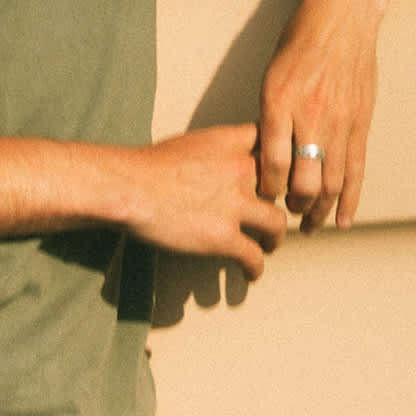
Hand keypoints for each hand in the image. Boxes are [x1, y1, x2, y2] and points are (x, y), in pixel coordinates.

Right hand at [130, 125, 286, 280]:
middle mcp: (242, 170)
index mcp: (232, 142)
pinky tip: (251, 273)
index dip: (279, 158)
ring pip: (276, 223)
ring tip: (270, 244)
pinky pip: (253, 256)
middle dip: (282, 199)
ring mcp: (235, 205)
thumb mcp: (190, 142)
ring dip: (275, 237)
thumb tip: (210, 166)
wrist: (133, 188)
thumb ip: (212, 151)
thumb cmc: (148, 166)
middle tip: (275, 210)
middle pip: (280, 184)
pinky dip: (255, 267)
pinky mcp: (224, 238)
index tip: (278, 171)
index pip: (273, 143)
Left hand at [257, 0, 385, 231]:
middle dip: (294, 205)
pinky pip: (356, 170)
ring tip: (310, 225)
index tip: (265, 196)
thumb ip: (269, 122)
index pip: (273, 167)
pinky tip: (343, 222)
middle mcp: (311, 117)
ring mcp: (340, 121)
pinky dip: (350, 201)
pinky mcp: (360, 123)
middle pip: (304, 182)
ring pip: (331, 183)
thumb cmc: (300, 45)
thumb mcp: (271, 80)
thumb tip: (263, 164)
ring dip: (320, 211)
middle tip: (287, 213)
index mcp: (281, 105)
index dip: (268, 190)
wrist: (342, 17)